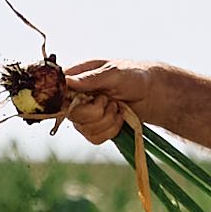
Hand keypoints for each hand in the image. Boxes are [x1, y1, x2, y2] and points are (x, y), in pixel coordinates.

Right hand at [48, 57, 163, 144]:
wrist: (152, 94)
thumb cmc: (134, 76)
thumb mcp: (113, 73)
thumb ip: (90, 78)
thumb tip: (66, 80)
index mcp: (76, 78)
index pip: (57, 91)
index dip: (66, 99)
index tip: (86, 98)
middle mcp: (76, 97)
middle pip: (72, 114)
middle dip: (95, 111)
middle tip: (109, 100)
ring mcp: (84, 114)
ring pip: (84, 128)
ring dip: (107, 120)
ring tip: (117, 106)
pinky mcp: (95, 129)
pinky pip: (94, 138)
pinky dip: (111, 130)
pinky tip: (118, 118)